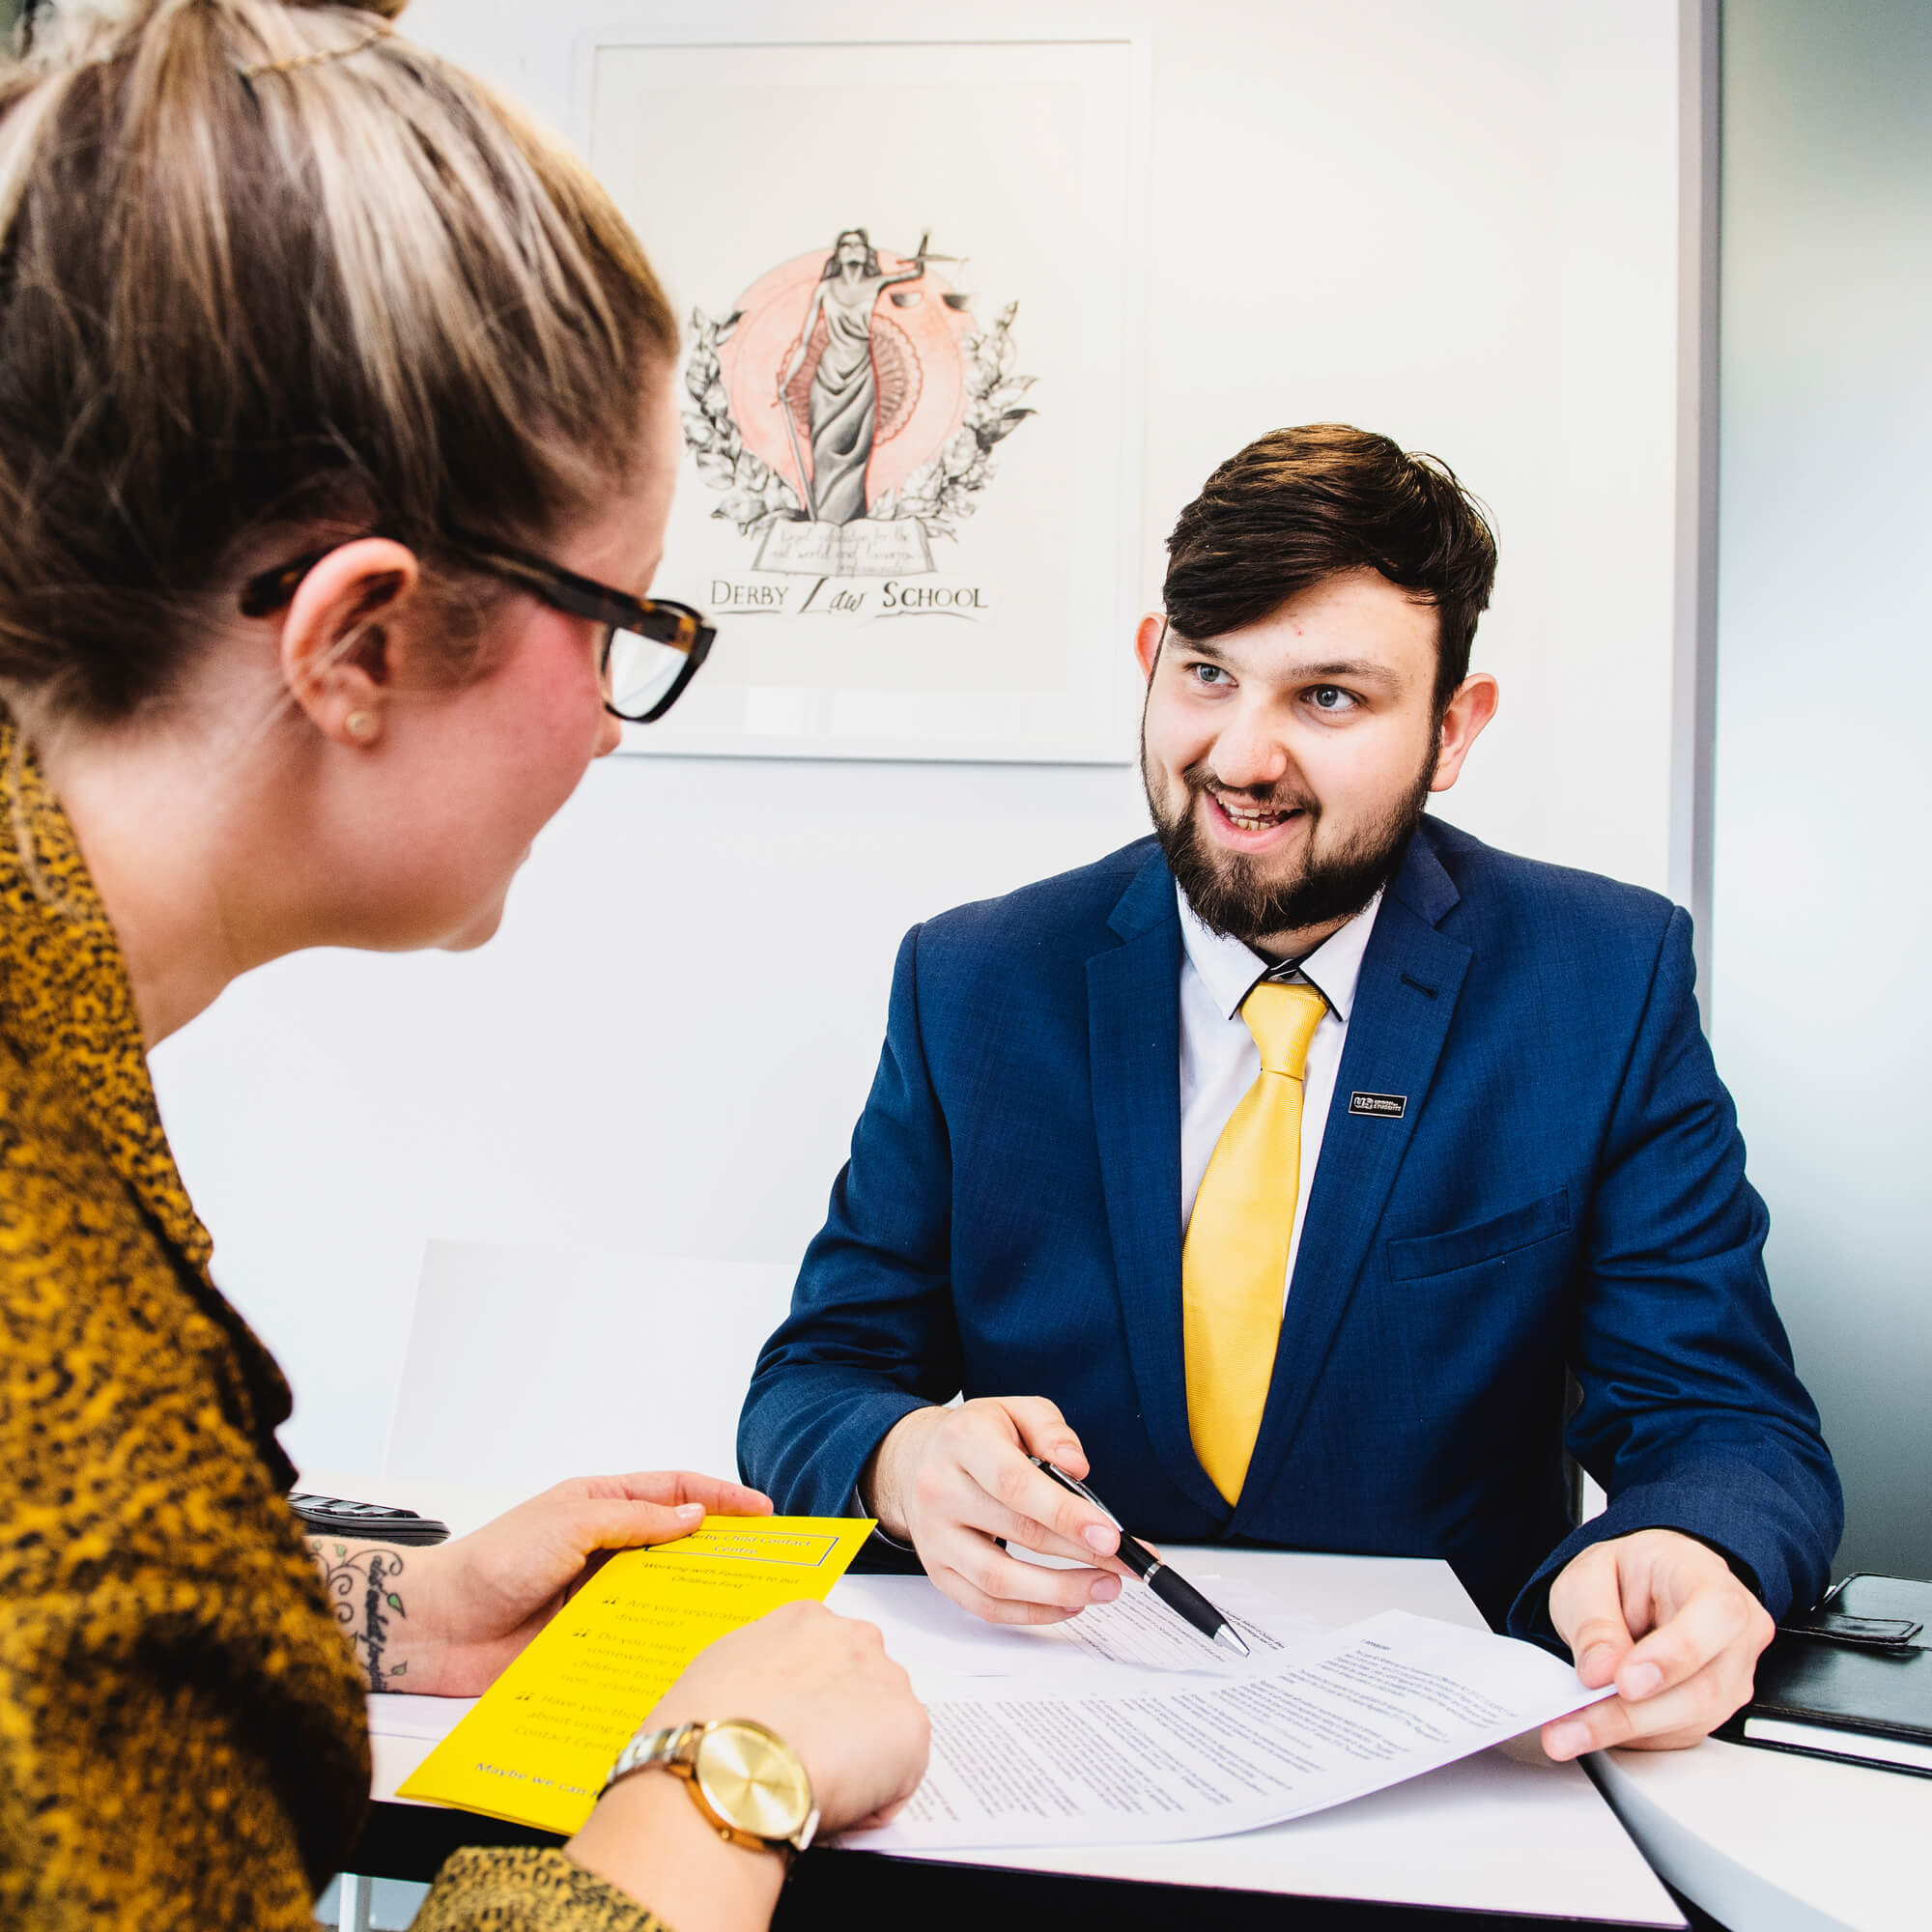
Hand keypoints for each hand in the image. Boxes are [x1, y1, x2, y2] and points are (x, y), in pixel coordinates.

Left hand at [390, 1471, 770, 1695]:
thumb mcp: (570, 1522)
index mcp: (600, 1505)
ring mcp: (598, 1597)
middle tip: (764, 1567)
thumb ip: (635, 1520)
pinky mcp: (588, 1642)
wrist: (437, 1629)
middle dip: (719, 1553)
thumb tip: (693, 1518)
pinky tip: (686, 1655)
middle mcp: (605, 1549)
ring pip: (661, 1597)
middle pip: (675, 1546)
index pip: (674, 1492)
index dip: (721, 1498)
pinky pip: (635, 1640)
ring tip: (737, 1613)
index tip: (762, 1511)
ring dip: (692, 1602)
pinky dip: (661, 1645)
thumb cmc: (491, 1561)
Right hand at [645, 1600, 929, 1831]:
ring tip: (814, 1785)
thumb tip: (753, 1696)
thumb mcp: (715, 1669)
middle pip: (862, 1684)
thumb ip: (754, 1667)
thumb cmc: (706, 1726)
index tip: (797, 1723)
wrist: (729, 1766)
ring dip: (860, 1756)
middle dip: (841, 1719)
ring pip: (883, 1728)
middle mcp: (854, 1638)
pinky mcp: (911, 1730)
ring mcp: (888, 1680)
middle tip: (806, 1757)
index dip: (811, 1697)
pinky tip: (833, 1805)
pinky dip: (874, 1800)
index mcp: (806, 1620)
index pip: (825, 1653)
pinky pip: (900, 1776)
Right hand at [863, 1398, 1131, 1625]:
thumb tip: (1076, 1468)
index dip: (1065, 1514)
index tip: (1110, 1535)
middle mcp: (940, 1489)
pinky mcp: (938, 1571)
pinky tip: (1068, 1604)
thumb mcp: (1015, 1411)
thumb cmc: (979, 1438)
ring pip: (999, 1580)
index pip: (1015, 1484)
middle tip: (1126, 1563)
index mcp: (963, 1441)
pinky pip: (985, 1606)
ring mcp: (935, 1536)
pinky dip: (1032, 1613)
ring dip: (1060, 1591)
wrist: (918, 1460)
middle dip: (1081, 1553)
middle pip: (1017, 1533)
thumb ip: (1050, 1430)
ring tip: (1105, 1587)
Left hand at [1541, 1528, 1775, 1759]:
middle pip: (1703, 1686)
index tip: (1625, 1682)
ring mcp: (1731, 1677)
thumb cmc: (1627, 1573)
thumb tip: (1600, 1672)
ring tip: (1568, 1732)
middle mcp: (1735, 1633)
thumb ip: (1594, 1620)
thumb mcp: (1590, 1575)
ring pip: (1690, 1720)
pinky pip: (1675, 1735)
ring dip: (1624, 1732)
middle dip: (1632, 1712)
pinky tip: (1590, 1729)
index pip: (1716, 1615)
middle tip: (1574, 1724)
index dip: (1675, 1655)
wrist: (1642, 1587)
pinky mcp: (1712, 1711)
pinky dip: (1629, 1736)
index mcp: (1708, 1578)